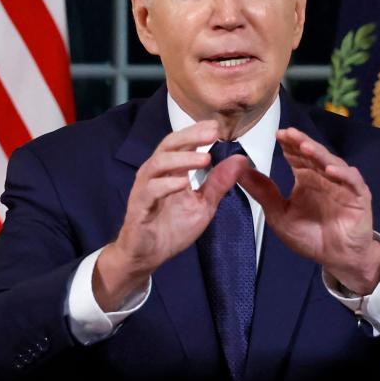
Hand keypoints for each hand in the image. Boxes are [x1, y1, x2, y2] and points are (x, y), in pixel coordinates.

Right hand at [94, 121, 249, 310]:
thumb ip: (219, 183)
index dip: (198, 131)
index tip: (218, 125)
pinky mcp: (138, 207)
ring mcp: (145, 188)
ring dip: (182, 159)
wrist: (148, 255)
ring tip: (205, 159)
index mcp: (171, 170)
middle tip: (213, 132)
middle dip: (191, 136)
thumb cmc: (172, 228)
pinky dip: (166, 185)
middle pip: (169, 145)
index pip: (183, 143)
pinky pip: (150, 191)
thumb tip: (241, 159)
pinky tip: (183, 183)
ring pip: (158, 163)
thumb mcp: (203, 205)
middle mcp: (155, 173)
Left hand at [239, 127, 379, 294]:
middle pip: (313, 154)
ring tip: (305, 147)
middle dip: (300, 143)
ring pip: (331, 163)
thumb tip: (240, 171)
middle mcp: (325, 176)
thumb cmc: (310, 236)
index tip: (277, 134)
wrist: (337, 259)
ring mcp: (343, 185)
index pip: (297, 156)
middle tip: (288, 133)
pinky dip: (342, 174)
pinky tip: (329, 170)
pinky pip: (352, 181)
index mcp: (306, 178)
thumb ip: (263, 193)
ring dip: (318, 154)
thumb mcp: (279, 215)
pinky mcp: (359, 197)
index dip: (288, 144)